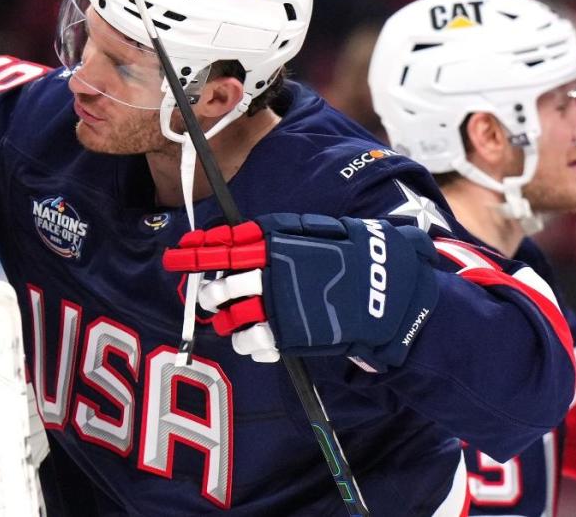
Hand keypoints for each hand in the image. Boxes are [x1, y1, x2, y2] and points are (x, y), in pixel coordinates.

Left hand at [163, 214, 438, 370]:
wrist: (396, 297)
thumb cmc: (363, 258)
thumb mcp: (326, 231)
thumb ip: (286, 232)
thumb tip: (246, 234)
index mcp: (279, 244)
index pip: (225, 246)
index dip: (197, 251)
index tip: (178, 253)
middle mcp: (273, 275)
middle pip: (221, 286)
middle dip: (209, 293)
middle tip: (209, 296)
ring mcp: (280, 308)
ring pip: (233, 318)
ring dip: (227, 320)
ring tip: (231, 320)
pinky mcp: (290, 337)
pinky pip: (253, 343)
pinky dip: (249, 343)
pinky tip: (256, 339)